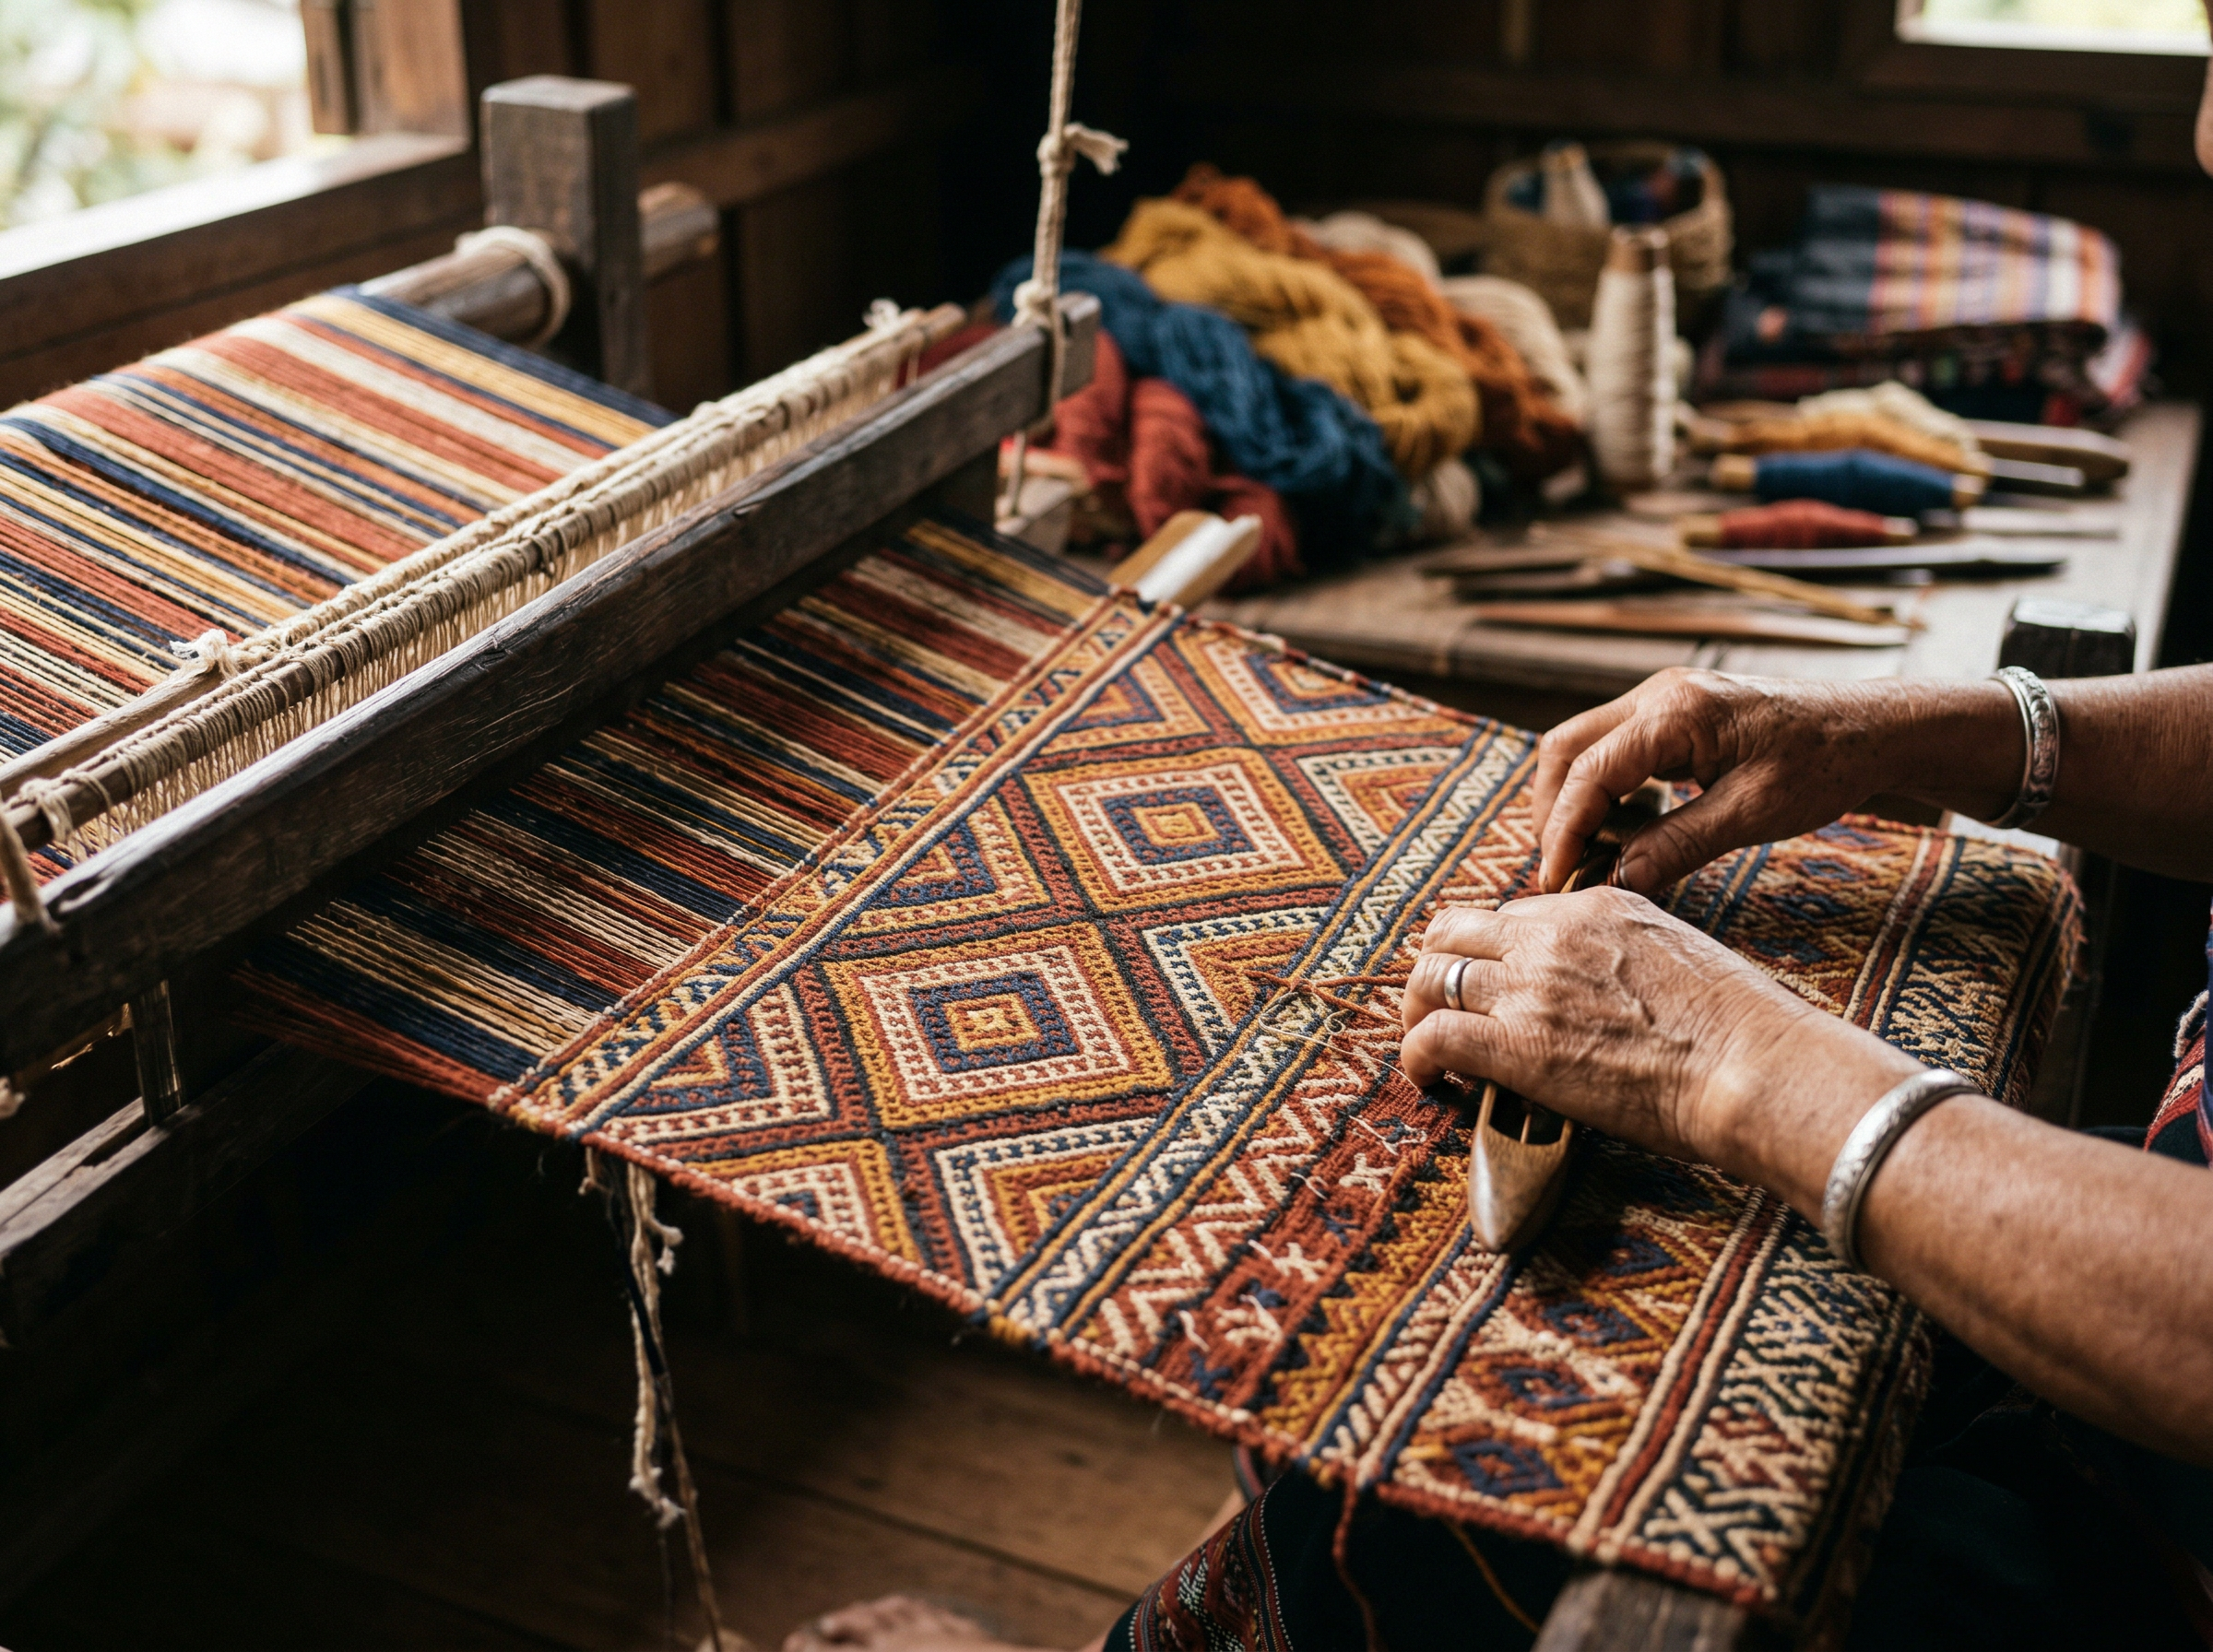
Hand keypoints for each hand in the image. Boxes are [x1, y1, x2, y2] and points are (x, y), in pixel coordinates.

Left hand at [1400, 889, 1919, 1200]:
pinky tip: (1427, 1079)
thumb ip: (1627, 956)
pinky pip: (1430, 1037)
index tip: (1493, 987)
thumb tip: (1607, 990)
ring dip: (1418, 1012)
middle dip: (1437, 967)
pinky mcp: (1514, 1045)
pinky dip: (1415, 1057)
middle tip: (1439, 1007)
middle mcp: (1552, 936)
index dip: (1491, 953)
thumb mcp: (1679, 955)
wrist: (1753, 1065)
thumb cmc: (1741, 1029)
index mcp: (1596, 907)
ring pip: (1429, 979)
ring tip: (1428, 1049)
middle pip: (1452, 931)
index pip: (1512, 915)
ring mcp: (1528, 988)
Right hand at [1530, 668, 2014, 894]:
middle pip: (1567, 749)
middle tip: (1565, 867)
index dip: (1564, 829)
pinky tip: (1635, 829)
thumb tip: (1618, 880)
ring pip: (1585, 747)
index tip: (1556, 879)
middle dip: (1556, 811)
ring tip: (1598, 854)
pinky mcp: (1674, 715)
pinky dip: (1609, 792)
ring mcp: (1663, 700)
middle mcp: (1659, 695)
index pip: (1589, 771)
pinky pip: (1617, 750)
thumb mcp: (1752, 814)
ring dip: (1580, 802)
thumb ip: (1678, 844)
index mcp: (1677, 712)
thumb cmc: (1823, 765)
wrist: (1871, 729)